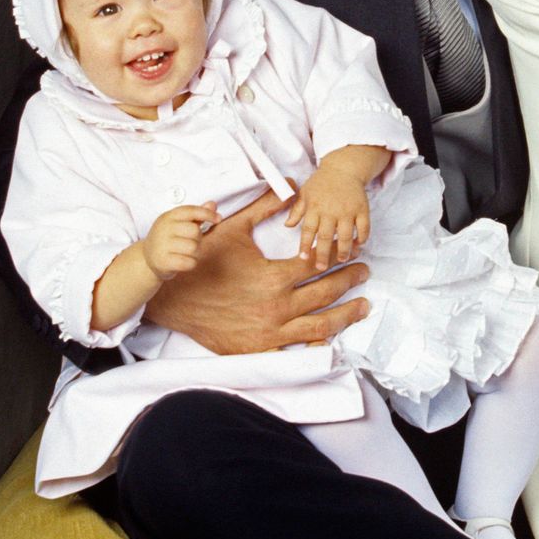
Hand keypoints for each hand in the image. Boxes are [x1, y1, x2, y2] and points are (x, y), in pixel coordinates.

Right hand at [141, 203, 218, 279]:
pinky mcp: (163, 262)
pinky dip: (191, 263)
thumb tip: (213, 204)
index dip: (208, 214)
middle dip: (198, 238)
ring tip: (185, 252)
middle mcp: (164, 229)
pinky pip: (189, 263)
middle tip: (190, 241)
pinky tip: (183, 261)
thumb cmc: (168, 238)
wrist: (147, 258)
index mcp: (169, 216)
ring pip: (193, 248)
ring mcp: (162, 245)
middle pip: (195, 231)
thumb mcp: (180, 223)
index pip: (191, 211)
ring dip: (195, 252)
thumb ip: (197, 214)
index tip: (218, 219)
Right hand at [144, 188, 369, 352]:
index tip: (353, 252)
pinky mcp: (258, 351)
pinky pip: (295, 352)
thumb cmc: (203, 261)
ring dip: (344, 316)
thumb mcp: (233, 227)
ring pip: (319, 327)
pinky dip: (316, 346)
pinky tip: (330, 340)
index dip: (340, 258)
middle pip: (326, 295)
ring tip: (361, 306)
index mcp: (274, 277)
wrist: (173, 299)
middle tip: (364, 274)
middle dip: (350, 282)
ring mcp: (269, 334)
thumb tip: (291, 186)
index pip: (318, 265)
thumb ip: (265, 206)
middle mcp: (277, 308)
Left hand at [285, 166, 369, 268]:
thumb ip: (296, 210)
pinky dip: (362, 238)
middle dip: (322, 254)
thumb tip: (287, 225)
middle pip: (325, 236)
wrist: (344, 167)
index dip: (304, 245)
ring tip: (342, 260)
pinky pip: (364, 227)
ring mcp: (348, 210)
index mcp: (315, 207)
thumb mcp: (305, 193)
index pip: (308, 229)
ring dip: (344, 250)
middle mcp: (331, 210)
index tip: (303, 259)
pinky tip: (358, 245)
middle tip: (321, 268)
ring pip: (346, 235)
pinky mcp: (362, 208)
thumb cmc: (322, 182)